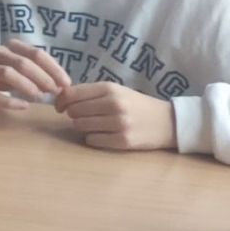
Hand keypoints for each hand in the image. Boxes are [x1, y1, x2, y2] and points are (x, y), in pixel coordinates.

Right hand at [0, 40, 71, 109]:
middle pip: (22, 62)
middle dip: (42, 78)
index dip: (53, 68)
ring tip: (38, 98)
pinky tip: (23, 106)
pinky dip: (9, 101)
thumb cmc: (0, 74)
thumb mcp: (20, 67)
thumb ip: (39, 72)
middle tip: (54, 92)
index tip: (66, 83)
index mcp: (10, 46)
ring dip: (26, 86)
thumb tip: (63, 85)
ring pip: (6, 73)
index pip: (36, 53)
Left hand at [54, 82, 177, 150]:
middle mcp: (114, 104)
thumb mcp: (116, 91)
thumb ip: (90, 93)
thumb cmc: (137, 105)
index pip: (71, 94)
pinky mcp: (123, 141)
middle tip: (86, 116)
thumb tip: (60, 98)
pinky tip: (105, 134)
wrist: (169, 122)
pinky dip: (93, 138)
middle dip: (74, 115)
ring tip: (97, 124)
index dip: (61, 101)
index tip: (60, 107)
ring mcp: (119, 123)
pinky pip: (92, 140)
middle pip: (74, 111)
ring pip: (80, 126)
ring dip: (83, 127)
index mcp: (110, 89)